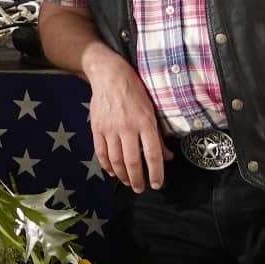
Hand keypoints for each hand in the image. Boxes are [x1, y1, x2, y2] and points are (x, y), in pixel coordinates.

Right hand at [86, 55, 171, 192]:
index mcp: (145, 122)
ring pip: (116, 160)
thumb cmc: (135, 90)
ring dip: (122, 175)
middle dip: (137, 179)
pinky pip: (101, 152)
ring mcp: (110, 129)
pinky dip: (106, 166)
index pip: (152, 155)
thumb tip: (167, 156)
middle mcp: (127, 127)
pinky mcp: (97, 128)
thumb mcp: (152, 109)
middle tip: (140, 188)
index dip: (156, 173)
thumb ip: (159, 135)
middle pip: (132, 162)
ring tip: (128, 182)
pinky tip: (112, 172)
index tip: (157, 184)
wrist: (109, 75)